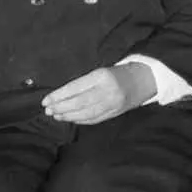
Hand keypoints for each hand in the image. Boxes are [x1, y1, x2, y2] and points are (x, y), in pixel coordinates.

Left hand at [41, 63, 155, 124]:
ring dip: (68, 116)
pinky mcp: (115, 113)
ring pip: (85, 113)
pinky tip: (70, 119)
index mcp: (102, 76)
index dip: (59, 95)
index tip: (46, 100)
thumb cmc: (119, 72)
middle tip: (48, 110)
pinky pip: (94, 119)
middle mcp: (107, 90)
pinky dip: (80, 120)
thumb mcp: (102, 70)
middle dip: (61, 107)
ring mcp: (112, 104)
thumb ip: (85, 82)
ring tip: (56, 115)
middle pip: (79, 102)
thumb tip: (62, 94)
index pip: (76, 87)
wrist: (144, 79)